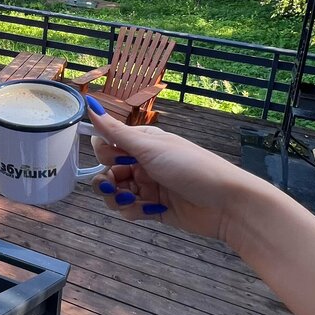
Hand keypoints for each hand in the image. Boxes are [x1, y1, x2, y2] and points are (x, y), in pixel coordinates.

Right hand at [85, 99, 255, 240]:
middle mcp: (144, 163)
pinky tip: (149, 210)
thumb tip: (89, 103)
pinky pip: (130, 210)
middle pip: (108, 172)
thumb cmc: (191, 166)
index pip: (108, 145)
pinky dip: (133, 211)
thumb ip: (116, 131)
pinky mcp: (155, 209)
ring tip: (131, 200)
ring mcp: (149, 187)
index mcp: (143, 143)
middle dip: (106, 181)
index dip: (104, 153)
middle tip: (113, 186)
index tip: (112, 159)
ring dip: (116, 198)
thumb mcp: (150, 147)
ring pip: (116, 193)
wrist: (226, 203)